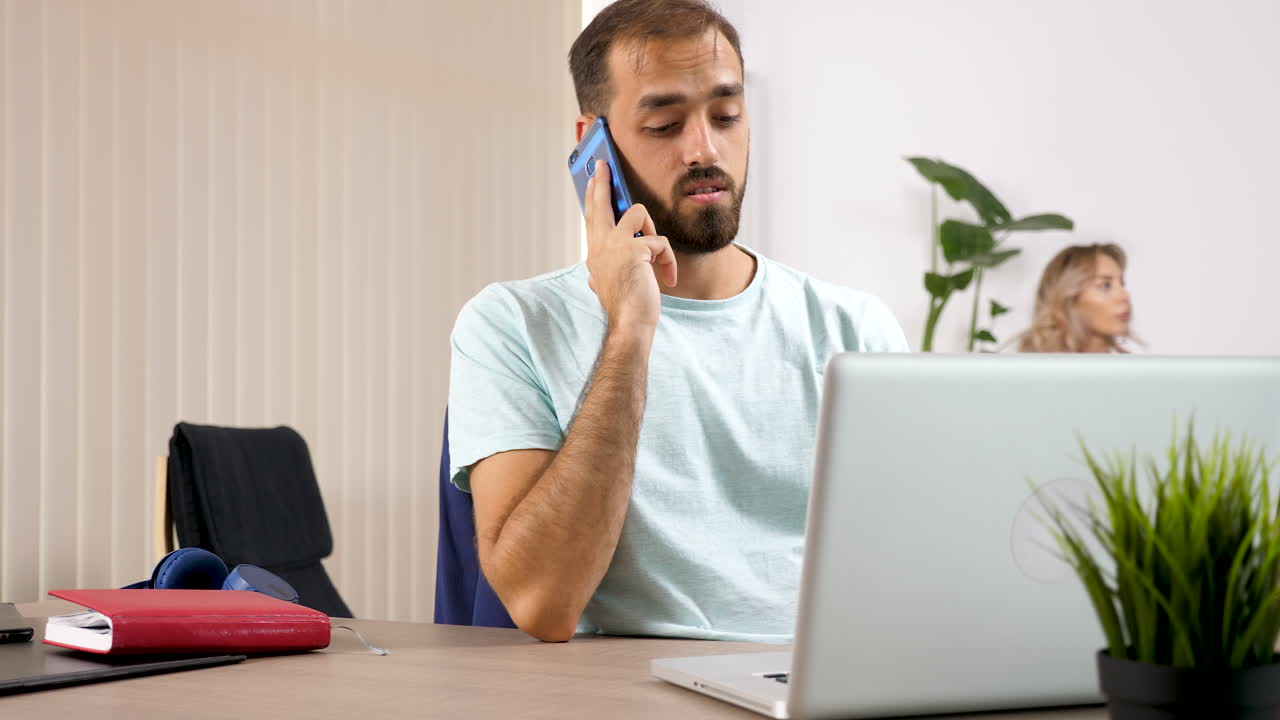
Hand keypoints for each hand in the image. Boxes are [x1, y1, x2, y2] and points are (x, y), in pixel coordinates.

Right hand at [584, 160, 676, 337]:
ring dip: (653, 232)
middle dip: (603, 181)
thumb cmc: (623, 305)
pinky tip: (666, 278)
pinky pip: (660, 242)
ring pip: (638, 213)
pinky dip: (667, 261)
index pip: (592, 216)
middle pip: (602, 202)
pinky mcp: (635, 249)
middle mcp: (600, 244)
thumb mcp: (606, 283)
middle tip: (604, 163)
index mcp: (595, 251)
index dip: (593, 195)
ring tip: (655, 257)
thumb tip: (592, 272)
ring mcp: (616, 244)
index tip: (594, 177)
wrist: (630, 323)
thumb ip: (601, 269)